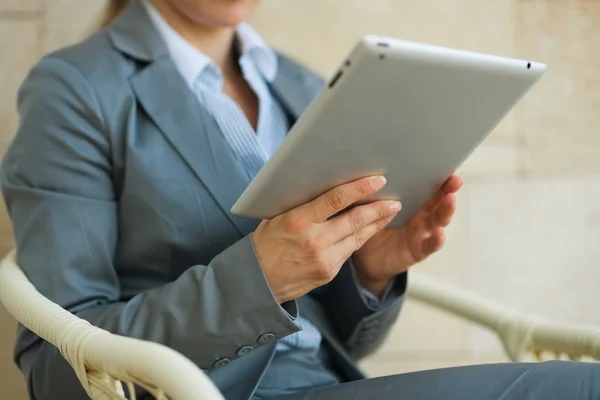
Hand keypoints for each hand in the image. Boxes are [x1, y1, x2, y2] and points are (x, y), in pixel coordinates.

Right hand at [252, 176, 400, 303]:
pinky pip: (349, 250)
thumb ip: (301, 204)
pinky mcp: (329, 272)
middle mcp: (315, 241)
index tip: (377, 180)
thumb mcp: (276, 217)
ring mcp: (324, 259)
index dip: (359, 188)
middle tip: (394, 198)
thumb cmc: (265, 243)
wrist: (257, 283)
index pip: (335, 200)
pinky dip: (362, 237)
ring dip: (377, 222)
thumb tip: (325, 184)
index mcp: (299, 221)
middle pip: (355, 220)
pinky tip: (371, 228)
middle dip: (378, 207)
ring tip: (391, 210)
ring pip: (358, 237)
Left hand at [353, 175, 463, 296]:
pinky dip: (437, 239)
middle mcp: (421, 215)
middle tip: (455, 179)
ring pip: (440, 220)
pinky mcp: (419, 249)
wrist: (366, 258)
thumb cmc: (371, 226)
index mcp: (412, 201)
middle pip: (439, 201)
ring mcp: (423, 232)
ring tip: (451, 199)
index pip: (427, 187)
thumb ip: (376, 191)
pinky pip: (431, 244)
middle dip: (448, 189)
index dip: (437, 177)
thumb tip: (369, 168)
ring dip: (447, 210)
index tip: (446, 165)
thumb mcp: (372, 206)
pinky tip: (439, 232)